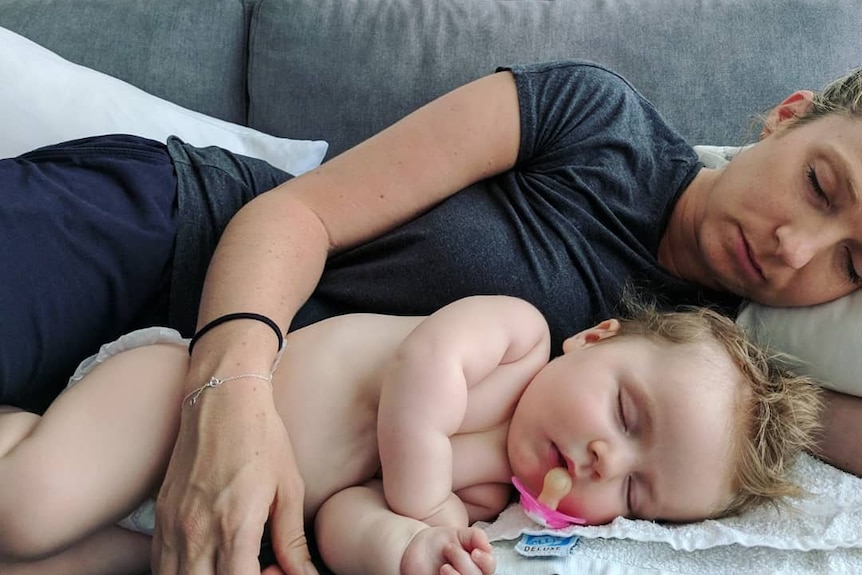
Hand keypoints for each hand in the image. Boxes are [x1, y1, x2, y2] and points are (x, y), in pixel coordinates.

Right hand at [151, 391, 317, 574]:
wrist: (222, 399)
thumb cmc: (261, 439)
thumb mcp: (289, 489)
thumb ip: (291, 541)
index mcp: (234, 527)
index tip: (275, 571)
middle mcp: (197, 532)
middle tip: (258, 568)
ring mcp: (173, 526)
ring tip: (236, 563)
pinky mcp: (161, 518)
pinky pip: (163, 565)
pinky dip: (184, 571)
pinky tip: (209, 560)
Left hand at [401, 526, 495, 574]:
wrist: (416, 548)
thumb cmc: (442, 542)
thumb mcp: (460, 534)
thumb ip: (476, 536)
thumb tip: (487, 547)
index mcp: (479, 564)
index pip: (490, 567)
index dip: (485, 562)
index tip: (475, 552)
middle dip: (463, 561)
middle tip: (449, 548)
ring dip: (456, 574)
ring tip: (444, 565)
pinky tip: (441, 571)